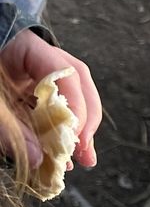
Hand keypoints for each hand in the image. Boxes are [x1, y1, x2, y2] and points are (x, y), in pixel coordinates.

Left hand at [0, 30, 101, 167]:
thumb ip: (6, 127)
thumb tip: (39, 159)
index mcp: (24, 47)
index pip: (63, 70)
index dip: (74, 104)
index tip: (73, 136)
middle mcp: (35, 58)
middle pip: (77, 81)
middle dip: (86, 119)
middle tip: (85, 151)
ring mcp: (32, 74)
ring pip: (71, 96)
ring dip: (78, 129)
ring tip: (82, 159)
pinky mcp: (25, 92)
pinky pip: (50, 110)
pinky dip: (57, 132)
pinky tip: (60, 155)